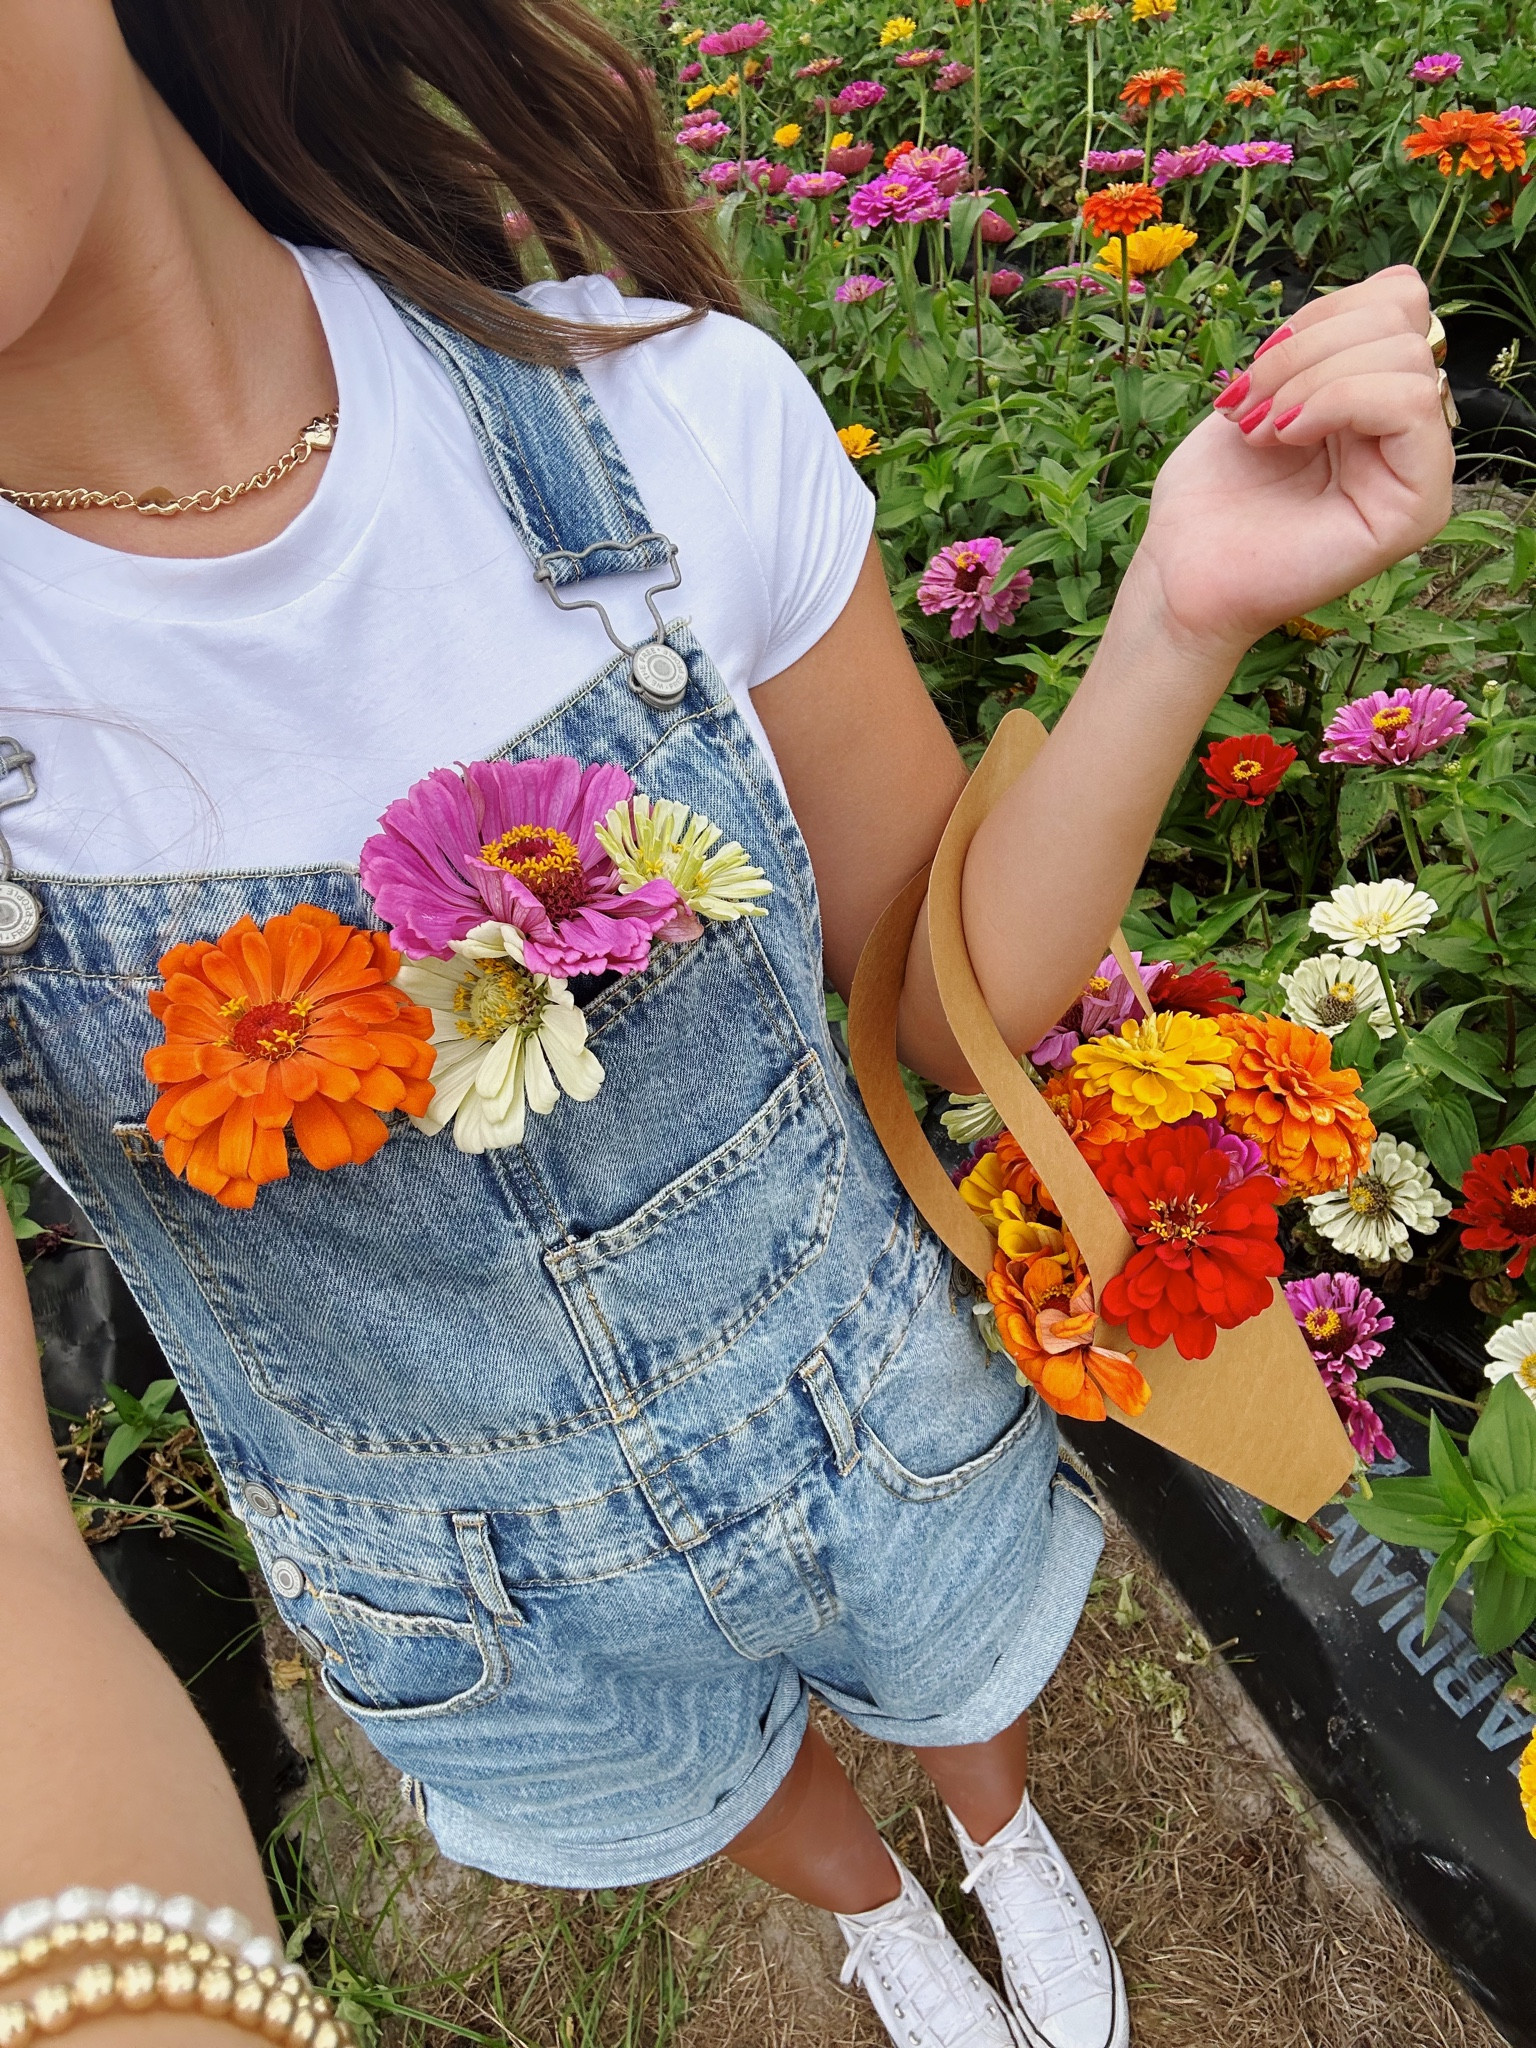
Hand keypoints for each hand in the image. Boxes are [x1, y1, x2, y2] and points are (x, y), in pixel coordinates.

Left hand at [1130, 266, 1454, 659]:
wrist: (1182, 574)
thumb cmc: (1212, 496)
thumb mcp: (1262, 388)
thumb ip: (1325, 337)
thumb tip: (1387, 292)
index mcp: (1375, 396)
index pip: (1395, 299)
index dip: (1321, 312)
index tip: (1254, 370)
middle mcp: (1407, 432)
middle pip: (1400, 319)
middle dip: (1305, 347)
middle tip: (1246, 406)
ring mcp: (1419, 471)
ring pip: (1405, 356)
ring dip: (1310, 377)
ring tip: (1260, 429)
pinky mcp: (1417, 509)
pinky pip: (1409, 405)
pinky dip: (1338, 400)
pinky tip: (1288, 435)